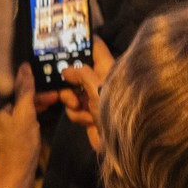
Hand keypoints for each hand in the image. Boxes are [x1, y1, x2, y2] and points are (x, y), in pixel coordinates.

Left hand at [0, 65, 41, 187]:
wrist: (14, 175)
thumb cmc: (20, 148)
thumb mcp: (26, 115)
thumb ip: (25, 89)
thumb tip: (25, 68)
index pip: (1, 78)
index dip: (20, 75)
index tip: (35, 72)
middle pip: (6, 90)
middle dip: (27, 90)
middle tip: (47, 90)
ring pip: (8, 100)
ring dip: (27, 99)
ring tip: (48, 98)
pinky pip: (6, 110)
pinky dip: (20, 109)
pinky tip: (38, 106)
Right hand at [60, 37, 115, 156]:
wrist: (123, 145)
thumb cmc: (116, 111)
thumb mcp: (97, 87)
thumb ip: (80, 73)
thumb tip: (66, 70)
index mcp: (107, 68)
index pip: (95, 47)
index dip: (81, 41)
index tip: (65, 42)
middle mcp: (100, 81)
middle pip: (77, 70)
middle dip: (69, 80)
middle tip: (68, 86)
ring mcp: (94, 98)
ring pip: (72, 91)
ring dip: (72, 100)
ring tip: (79, 107)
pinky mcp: (89, 114)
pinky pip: (74, 109)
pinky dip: (77, 115)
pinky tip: (87, 120)